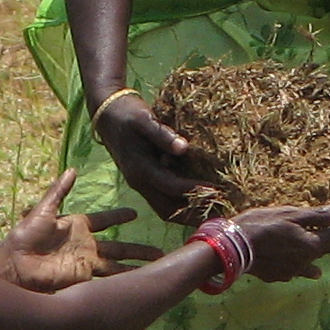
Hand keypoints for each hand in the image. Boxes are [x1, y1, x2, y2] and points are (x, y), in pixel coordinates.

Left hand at [0, 170, 154, 293]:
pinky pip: (109, 274)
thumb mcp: (43, 209)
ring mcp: (87, 261)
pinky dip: (125, 276)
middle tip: (159, 250)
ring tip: (157, 265)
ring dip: (137, 264)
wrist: (16, 265)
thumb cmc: (26, 236)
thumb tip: (72, 170)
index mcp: (76, 225)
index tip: (135, 213)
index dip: (119, 217)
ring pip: (119, 262)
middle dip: (137, 248)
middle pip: (118, 245)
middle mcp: (85, 244)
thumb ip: (58, 191)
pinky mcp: (85, 275)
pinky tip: (141, 278)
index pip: (104, 220)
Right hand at [95, 95, 217, 222]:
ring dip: (189, 214)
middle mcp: (140, 183)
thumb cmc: (128, 115)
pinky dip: (183, 204)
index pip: (171, 187)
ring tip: (215, 213)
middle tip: (221, 213)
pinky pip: (165, 201)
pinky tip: (201, 201)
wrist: (108, 115)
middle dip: (194, 215)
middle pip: (168, 210)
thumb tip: (183, 148)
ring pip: (166, 209)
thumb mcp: (143, 119)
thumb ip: (162, 134)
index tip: (218, 191)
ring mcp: (142, 184)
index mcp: (140, 169)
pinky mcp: (146, 181)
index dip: (194, 191)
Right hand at [225, 204, 329, 280]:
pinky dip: (303, 264)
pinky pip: (297, 269)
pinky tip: (304, 266)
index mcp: (313, 243)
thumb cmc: (262, 225)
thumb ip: (320, 215)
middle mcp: (308, 260)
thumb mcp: (291, 214)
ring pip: (315, 261)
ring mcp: (293, 271)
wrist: (232, 249)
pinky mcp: (279, 276)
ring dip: (324, 253)